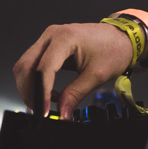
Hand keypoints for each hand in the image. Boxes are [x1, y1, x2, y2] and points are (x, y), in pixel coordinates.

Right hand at [12, 22, 133, 119]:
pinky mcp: (49, 45)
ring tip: (47, 102)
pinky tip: (50, 93)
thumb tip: (62, 113)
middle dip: (29, 91)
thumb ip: (75, 94)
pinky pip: (33, 64)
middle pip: (25, 66)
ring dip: (31, 87)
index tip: (43, 111)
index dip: (41, 92)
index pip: (44, 68)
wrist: (122, 37)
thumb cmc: (114, 49)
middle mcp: (52, 35)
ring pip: (25, 66)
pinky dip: (36, 81)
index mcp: (65, 38)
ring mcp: (48, 39)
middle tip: (40, 110)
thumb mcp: (96, 75)